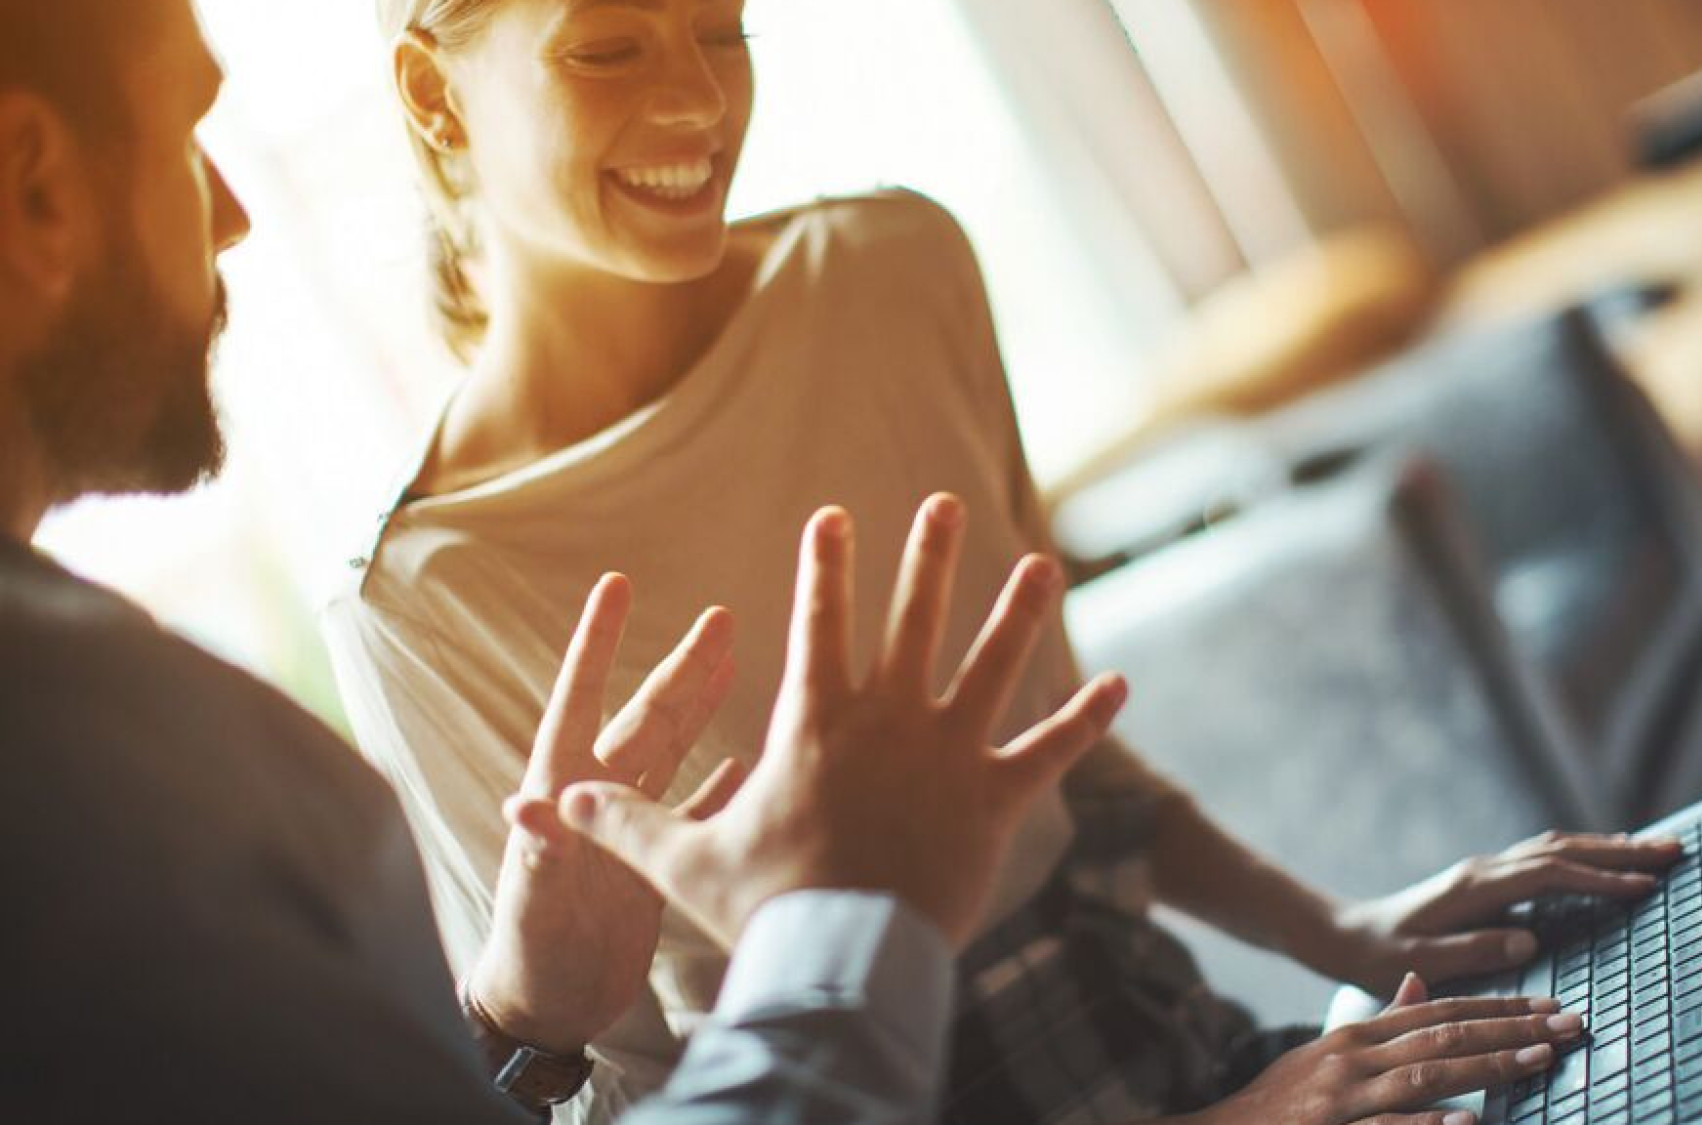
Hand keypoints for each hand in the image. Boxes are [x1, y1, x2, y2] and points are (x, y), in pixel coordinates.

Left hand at [467, 574, 745, 1053]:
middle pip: (647, 717)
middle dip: (682, 667)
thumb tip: (524, 809)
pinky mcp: (651, 861)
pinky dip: (717, 783)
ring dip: (703, 707)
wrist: (546, 1008)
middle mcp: (597, 799)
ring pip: (674, 751)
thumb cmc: (530, 958)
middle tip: (722, 617)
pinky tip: (747, 760)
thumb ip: (537, 856)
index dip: (597, 644)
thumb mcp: (534, 905)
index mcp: (564, 793)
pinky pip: (690, 808)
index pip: (580, 702)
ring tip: (735, 662)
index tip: (617, 585)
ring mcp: (625, 828)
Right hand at [560, 494, 1129, 947]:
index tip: (836, 513)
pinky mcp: (996, 801)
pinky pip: (1051, 751)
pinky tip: (1120, 683)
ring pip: (993, 666)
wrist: (842, 959)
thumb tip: (550, 799)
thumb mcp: (682, 859)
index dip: (828, 564)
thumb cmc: (763, 904)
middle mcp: (890, 721)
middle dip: (931, 557)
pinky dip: (1085, 718)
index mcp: (817, 722)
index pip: (820, 623)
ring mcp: (949, 755)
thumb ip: (624, 820)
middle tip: (948, 504)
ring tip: (1044, 564)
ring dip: (1019, 613)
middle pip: (915, 621)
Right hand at [1197, 973, 1577, 1124]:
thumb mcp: (1326, 1054)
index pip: (1439, 1011)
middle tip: (1571, 1025)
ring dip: (1489, 1065)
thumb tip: (1421, 985)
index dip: (1498, 1006)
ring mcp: (1344, 1099)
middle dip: (1512, 1028)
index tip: (1551, 1006)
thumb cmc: (1279, 1104)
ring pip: (1426, 1075)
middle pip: (1445, 1035)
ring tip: (1540, 1059)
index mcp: (1356, 1036)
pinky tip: (1471, 1122)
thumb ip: (1378, 1024)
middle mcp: (1353, 1058)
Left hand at [1313, 831, 1682, 994]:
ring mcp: (1487, 871)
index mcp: (1474, 887)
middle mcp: (1485, 870)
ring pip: (1557, 848)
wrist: (1346, 934)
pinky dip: (1583, 856)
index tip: (1644, 886)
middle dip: (1620, 850)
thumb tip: (1528, 938)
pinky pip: (1545, 859)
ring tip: (1656, 850)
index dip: (1599, 878)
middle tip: (1675, 852)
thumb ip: (1472, 950)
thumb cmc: (1380, 955)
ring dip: (1607, 847)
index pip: (1550, 874)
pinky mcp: (1488, 880)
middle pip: (1563, 849)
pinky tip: (1606, 861)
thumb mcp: (1420, 963)